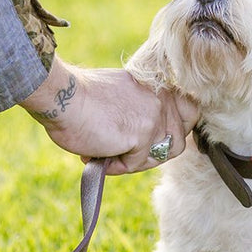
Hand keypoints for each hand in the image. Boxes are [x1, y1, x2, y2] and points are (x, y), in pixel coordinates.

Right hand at [19, 56, 198, 174]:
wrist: (62, 96)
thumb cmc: (79, 97)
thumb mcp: (121, 95)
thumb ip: (139, 109)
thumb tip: (146, 140)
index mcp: (158, 85)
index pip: (189, 112)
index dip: (177, 130)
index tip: (156, 141)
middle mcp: (161, 99)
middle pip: (177, 141)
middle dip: (152, 154)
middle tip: (124, 154)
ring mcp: (154, 117)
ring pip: (159, 156)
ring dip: (135, 162)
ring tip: (108, 155)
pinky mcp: (142, 136)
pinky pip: (135, 164)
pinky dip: (115, 166)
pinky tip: (95, 154)